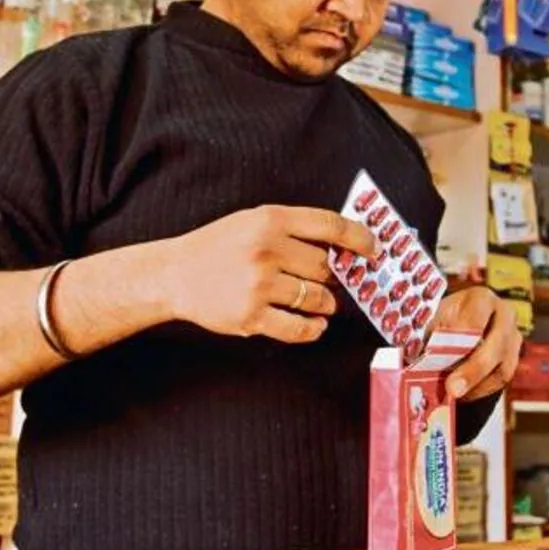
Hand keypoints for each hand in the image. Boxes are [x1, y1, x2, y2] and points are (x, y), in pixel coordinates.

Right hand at [163, 205, 376, 343]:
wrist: (174, 274)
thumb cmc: (219, 246)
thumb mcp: (253, 221)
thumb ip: (294, 229)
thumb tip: (345, 245)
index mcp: (270, 220)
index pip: (330, 226)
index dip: (359, 238)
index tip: (374, 249)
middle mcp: (266, 250)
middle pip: (327, 267)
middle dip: (337, 277)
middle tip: (336, 281)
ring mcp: (258, 285)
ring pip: (317, 298)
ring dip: (326, 303)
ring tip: (323, 302)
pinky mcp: (250, 316)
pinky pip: (298, 327)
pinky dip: (313, 329)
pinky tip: (315, 324)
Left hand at [433, 286, 519, 400]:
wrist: (458, 327)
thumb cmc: (444, 321)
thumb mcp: (434, 320)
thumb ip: (432, 334)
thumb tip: (422, 356)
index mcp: (481, 298)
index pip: (475, 319)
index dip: (460, 338)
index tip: (442, 355)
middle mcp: (504, 314)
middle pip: (496, 344)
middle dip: (472, 370)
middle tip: (452, 389)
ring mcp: (513, 337)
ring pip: (503, 366)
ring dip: (477, 384)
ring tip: (455, 395)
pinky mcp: (514, 358)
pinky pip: (502, 378)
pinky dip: (482, 389)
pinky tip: (465, 394)